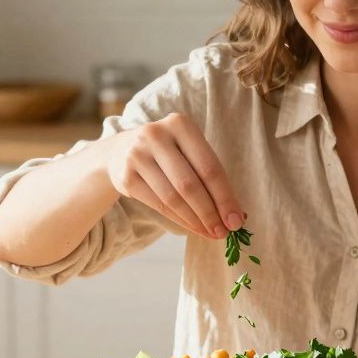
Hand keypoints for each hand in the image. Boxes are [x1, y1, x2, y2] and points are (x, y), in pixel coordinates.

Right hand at [106, 113, 243, 239]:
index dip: (225, 197)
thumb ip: (210, 177)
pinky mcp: (125, 176)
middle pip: (190, 184)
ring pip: (173, 198)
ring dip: (195, 220)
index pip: (209, 167)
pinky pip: (158, 204)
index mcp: (180, 124)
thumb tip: (236, 215)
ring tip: (209, 232)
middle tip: (223, 232)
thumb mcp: (188, 152)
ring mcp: (137, 155)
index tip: (236, 220)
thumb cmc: (169, 153)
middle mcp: (156, 135)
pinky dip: (179, 220)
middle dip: (210, 213)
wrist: (121, 151)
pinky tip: (191, 227)